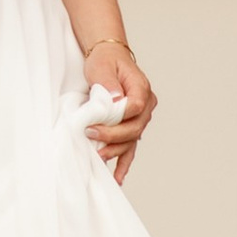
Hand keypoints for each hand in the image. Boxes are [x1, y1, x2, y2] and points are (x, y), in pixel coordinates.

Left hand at [79, 36, 155, 183]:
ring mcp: (140, 118)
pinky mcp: (131, 126)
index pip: (135, 108)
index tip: (96, 122)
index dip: (118, 118)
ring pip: (132, 140)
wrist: (107, 58)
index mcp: (141, 88)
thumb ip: (108, 83)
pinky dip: (123, 162)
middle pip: (134, 128)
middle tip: (90, 135)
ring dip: (116, 151)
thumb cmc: (105, 61)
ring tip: (99, 158)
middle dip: (112, 136)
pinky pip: (130, 147)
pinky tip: (118, 178)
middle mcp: (146, 105)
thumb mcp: (103, 67)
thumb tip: (114, 100)